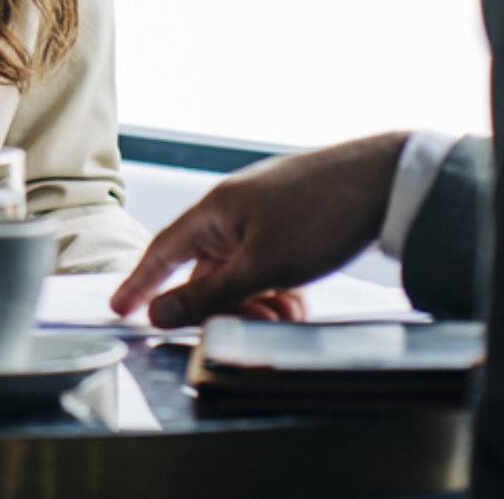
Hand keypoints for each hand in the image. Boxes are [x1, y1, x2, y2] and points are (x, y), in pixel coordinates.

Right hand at [110, 131, 407, 326]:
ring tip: (291, 311)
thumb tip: (157, 313)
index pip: (163, 251)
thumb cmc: (321, 216)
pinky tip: (302, 301)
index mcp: (216, 211)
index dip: (140, 283)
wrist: (384, 181)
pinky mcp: (292, 222)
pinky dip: (280, 289)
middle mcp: (234, 210)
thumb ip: (208, 296)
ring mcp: (264, 214)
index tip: (119, 310)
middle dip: (229, 308)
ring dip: (259, 303)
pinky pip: (269, 266)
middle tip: (260, 322)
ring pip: (243, 275)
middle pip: (209, 273)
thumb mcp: (262, 268)